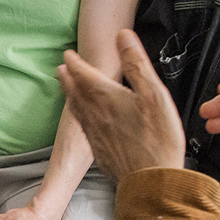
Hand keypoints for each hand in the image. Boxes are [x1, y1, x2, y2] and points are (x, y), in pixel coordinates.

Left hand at [58, 30, 185, 181]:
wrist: (152, 182)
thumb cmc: (158, 140)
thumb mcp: (154, 94)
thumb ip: (136, 63)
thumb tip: (122, 37)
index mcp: (108, 98)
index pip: (84, 75)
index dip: (75, 63)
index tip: (68, 55)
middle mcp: (97, 116)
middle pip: (76, 92)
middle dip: (68, 78)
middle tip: (60, 69)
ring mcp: (97, 135)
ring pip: (78, 111)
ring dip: (70, 96)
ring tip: (67, 90)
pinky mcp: (101, 152)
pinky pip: (85, 129)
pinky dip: (80, 118)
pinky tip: (84, 121)